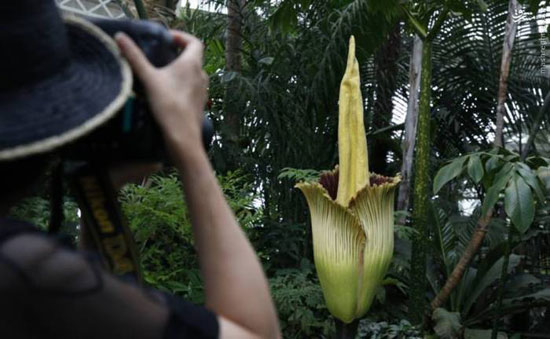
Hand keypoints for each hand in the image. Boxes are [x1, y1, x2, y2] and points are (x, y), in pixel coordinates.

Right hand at [115, 30, 207, 153]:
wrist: (183, 136)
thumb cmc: (168, 105)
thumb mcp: (148, 78)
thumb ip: (134, 57)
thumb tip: (120, 36)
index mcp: (192, 64)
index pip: (194, 41)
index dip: (182, 37)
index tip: (167, 39)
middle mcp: (201, 75)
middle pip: (193, 57)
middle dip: (178, 53)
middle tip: (161, 54)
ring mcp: (203, 90)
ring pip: (193, 73)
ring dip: (181, 70)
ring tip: (163, 73)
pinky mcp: (200, 103)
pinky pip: (192, 87)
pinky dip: (183, 84)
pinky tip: (169, 92)